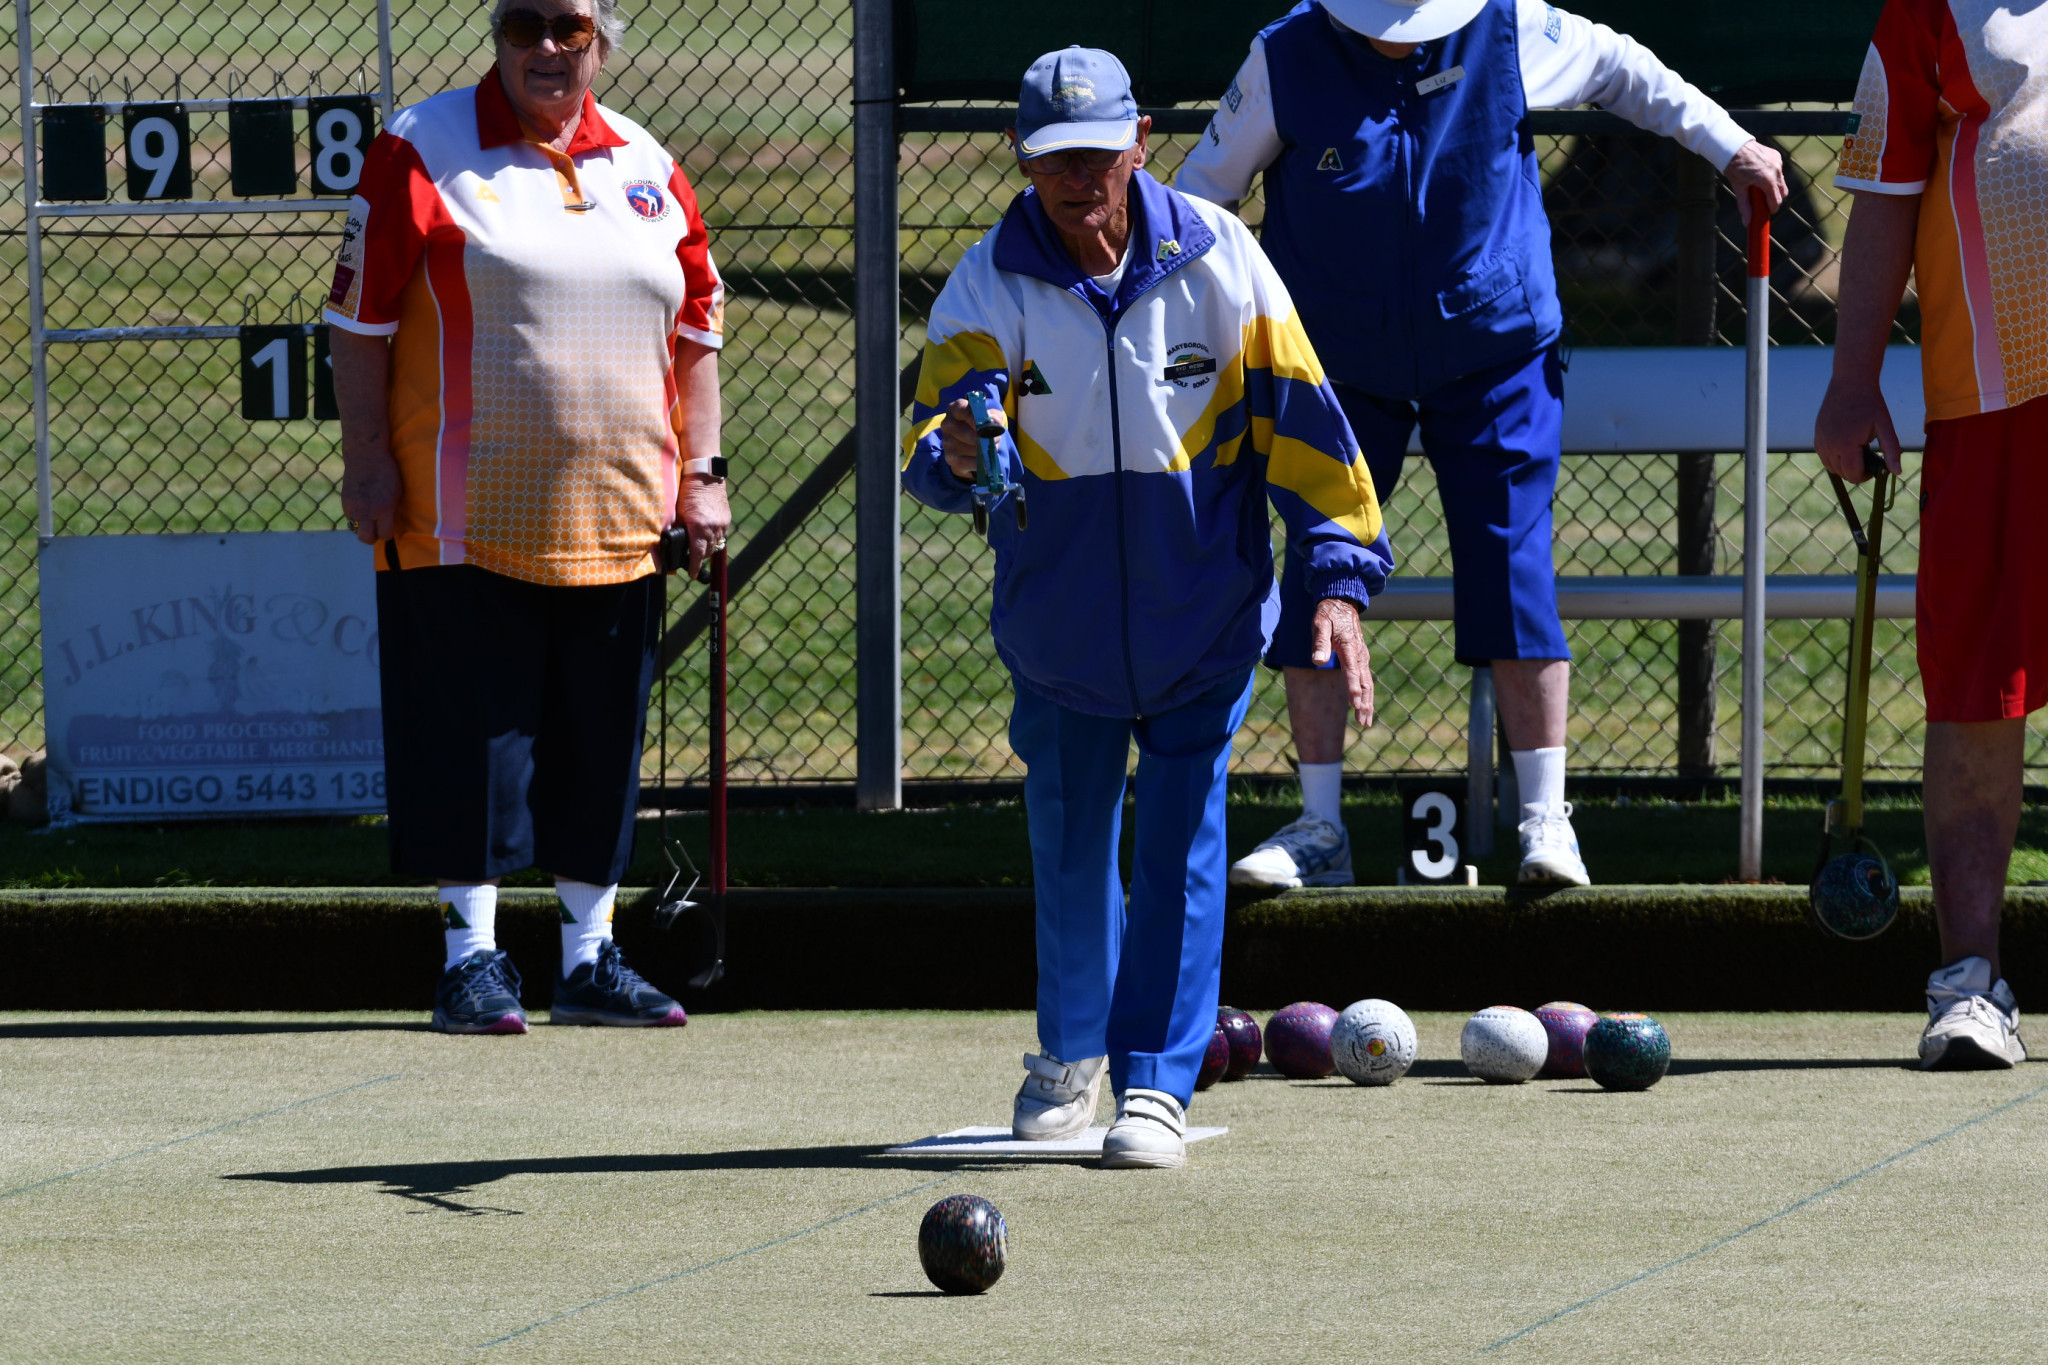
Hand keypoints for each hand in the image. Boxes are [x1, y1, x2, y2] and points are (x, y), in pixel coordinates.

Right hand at [340, 447, 400, 544]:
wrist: (366, 456)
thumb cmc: (387, 473)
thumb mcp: (395, 493)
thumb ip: (390, 510)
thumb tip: (387, 525)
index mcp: (384, 508)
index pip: (384, 534)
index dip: (387, 535)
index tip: (387, 530)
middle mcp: (367, 510)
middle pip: (366, 538)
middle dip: (371, 538)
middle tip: (375, 531)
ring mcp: (354, 507)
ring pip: (356, 528)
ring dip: (362, 526)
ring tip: (368, 516)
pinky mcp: (345, 501)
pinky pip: (350, 517)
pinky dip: (355, 516)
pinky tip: (361, 505)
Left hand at [674, 473, 732, 578]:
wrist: (705, 474)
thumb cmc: (687, 491)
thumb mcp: (678, 512)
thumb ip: (677, 528)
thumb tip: (671, 542)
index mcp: (698, 527)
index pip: (697, 554)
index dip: (694, 566)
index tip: (692, 574)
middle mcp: (712, 527)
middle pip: (707, 551)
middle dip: (699, 556)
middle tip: (691, 558)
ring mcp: (721, 523)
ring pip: (716, 544)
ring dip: (707, 547)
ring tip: (699, 545)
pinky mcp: (726, 518)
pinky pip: (720, 534)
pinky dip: (713, 536)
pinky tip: (706, 533)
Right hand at [939, 396, 1001, 480]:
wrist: (970, 448)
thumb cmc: (979, 427)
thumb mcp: (988, 418)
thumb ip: (994, 416)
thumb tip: (994, 420)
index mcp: (954, 410)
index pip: (961, 409)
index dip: (974, 416)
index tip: (986, 423)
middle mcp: (947, 425)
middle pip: (965, 432)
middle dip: (984, 437)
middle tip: (996, 440)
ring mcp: (947, 443)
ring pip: (970, 448)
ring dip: (985, 450)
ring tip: (990, 448)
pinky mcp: (951, 459)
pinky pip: (970, 462)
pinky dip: (981, 462)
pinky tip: (984, 459)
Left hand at [1311, 597, 1373, 728]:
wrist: (1342, 603)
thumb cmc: (1328, 614)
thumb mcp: (1320, 624)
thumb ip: (1320, 642)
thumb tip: (1318, 661)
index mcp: (1350, 647)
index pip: (1352, 671)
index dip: (1353, 688)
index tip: (1355, 704)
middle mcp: (1360, 654)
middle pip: (1365, 683)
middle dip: (1364, 703)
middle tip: (1363, 721)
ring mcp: (1362, 657)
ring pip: (1368, 684)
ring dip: (1368, 703)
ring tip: (1365, 722)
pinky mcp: (1361, 659)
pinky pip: (1366, 680)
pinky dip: (1367, 695)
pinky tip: (1365, 708)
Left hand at [1724, 139, 1787, 224]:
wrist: (1734, 147)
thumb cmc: (1734, 168)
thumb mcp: (1739, 189)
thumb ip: (1745, 206)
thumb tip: (1747, 223)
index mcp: (1767, 180)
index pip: (1776, 201)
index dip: (1772, 209)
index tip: (1768, 213)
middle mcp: (1776, 171)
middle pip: (1782, 192)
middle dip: (1775, 198)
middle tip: (1764, 202)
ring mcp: (1778, 162)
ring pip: (1781, 181)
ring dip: (1774, 186)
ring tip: (1760, 187)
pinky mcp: (1777, 156)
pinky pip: (1778, 170)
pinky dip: (1773, 174)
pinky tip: (1761, 173)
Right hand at [1814, 378, 1903, 481]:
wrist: (1850, 382)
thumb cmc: (1871, 403)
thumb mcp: (1885, 426)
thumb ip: (1891, 451)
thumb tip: (1896, 472)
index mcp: (1846, 445)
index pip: (1853, 475)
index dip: (1866, 475)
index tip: (1875, 466)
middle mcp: (1829, 445)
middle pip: (1842, 473)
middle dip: (1856, 471)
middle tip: (1869, 458)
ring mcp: (1821, 440)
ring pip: (1831, 467)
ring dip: (1844, 465)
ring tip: (1858, 452)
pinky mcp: (1817, 435)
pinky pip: (1824, 456)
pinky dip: (1834, 458)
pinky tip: (1846, 447)